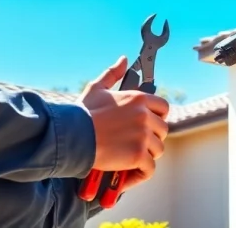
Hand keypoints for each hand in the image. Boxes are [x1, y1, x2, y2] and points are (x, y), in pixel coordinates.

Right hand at [81, 57, 170, 189]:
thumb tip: (123, 60)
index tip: (147, 125)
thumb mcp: (96, 88)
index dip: (157, 118)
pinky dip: (139, 175)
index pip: (163, 108)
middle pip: (162, 130)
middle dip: (151, 138)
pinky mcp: (138, 155)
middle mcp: (145, 116)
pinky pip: (149, 169)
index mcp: (138, 99)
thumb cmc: (81, 113)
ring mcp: (143, 136)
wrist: (72, 135)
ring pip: (157, 150)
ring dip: (145, 156)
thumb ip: (112, 74)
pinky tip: (126, 176)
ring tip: (130, 159)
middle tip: (135, 144)